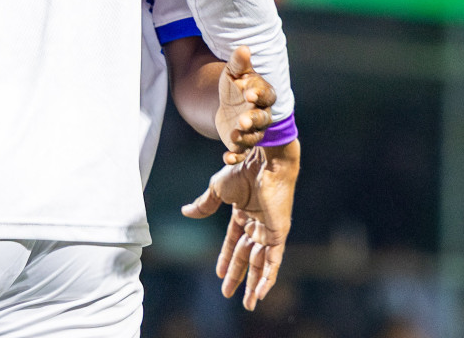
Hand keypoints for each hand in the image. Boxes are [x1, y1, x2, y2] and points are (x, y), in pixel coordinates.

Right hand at [182, 139, 299, 310]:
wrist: (263, 161)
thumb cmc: (242, 169)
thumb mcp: (217, 189)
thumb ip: (204, 204)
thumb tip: (185, 212)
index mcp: (244, 214)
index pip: (234, 242)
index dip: (226, 259)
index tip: (219, 275)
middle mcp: (258, 225)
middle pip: (247, 257)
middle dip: (238, 276)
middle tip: (227, 294)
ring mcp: (269, 230)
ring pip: (261, 263)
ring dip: (254, 284)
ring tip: (248, 303)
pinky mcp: (279, 233)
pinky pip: (274, 261)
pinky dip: (268, 277)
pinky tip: (262, 292)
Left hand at [215, 46, 275, 163]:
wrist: (228, 102)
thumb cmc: (235, 85)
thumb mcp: (234, 72)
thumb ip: (239, 63)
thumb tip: (243, 48)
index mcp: (263, 96)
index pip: (266, 96)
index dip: (258, 94)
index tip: (247, 92)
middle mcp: (262, 115)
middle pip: (262, 119)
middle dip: (252, 120)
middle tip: (242, 121)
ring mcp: (252, 131)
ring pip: (253, 137)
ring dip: (244, 138)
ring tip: (233, 135)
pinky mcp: (241, 143)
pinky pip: (241, 152)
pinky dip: (234, 156)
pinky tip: (227, 157)